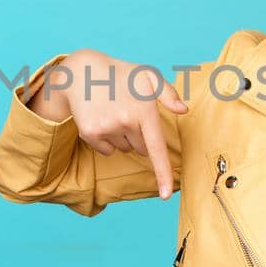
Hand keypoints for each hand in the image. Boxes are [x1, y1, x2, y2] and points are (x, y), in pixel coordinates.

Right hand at [34, 49, 188, 199]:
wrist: (82, 71)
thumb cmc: (121, 74)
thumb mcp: (147, 75)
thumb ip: (168, 93)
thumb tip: (183, 110)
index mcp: (144, 109)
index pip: (156, 148)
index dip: (162, 173)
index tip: (165, 195)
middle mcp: (125, 121)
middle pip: (141, 148)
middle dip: (139, 135)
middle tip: (128, 111)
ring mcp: (106, 128)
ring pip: (124, 148)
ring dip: (122, 136)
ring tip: (113, 111)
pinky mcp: (90, 133)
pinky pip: (107, 150)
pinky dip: (106, 140)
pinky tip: (101, 118)